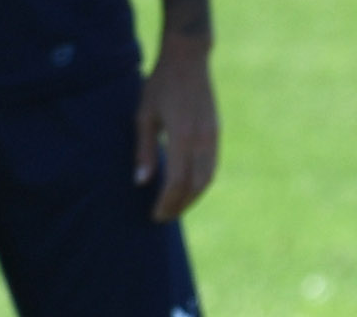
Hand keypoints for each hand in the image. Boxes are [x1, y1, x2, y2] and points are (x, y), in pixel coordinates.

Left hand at [136, 43, 218, 221]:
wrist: (189, 60)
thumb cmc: (160, 84)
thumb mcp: (144, 115)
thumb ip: (144, 150)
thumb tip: (141, 183)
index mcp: (182, 137)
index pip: (177, 181)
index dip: (166, 202)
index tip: (154, 215)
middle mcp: (202, 141)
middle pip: (195, 186)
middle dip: (180, 205)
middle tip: (164, 216)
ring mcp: (212, 139)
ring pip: (207, 179)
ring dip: (192, 197)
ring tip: (176, 205)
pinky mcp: (216, 135)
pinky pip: (211, 167)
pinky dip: (200, 183)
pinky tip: (187, 186)